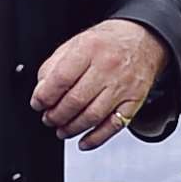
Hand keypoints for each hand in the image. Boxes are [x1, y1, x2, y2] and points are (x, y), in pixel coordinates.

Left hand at [30, 20, 166, 150]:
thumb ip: (55, 65)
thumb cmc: (107, 42)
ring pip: (92, 116)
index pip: (61, 78)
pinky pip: (113, 126)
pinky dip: (96, 138)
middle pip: (76, 100)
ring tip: (61, 129)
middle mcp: (108, 67)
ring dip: (72, 128)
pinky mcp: (134, 102)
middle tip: (48, 119)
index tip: (37, 104)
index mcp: (90, 48)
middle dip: (56, 115)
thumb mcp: (77, 42)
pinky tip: (83, 141)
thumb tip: (41, 90)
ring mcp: (123, 86)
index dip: (45, 96)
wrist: (143, 39)